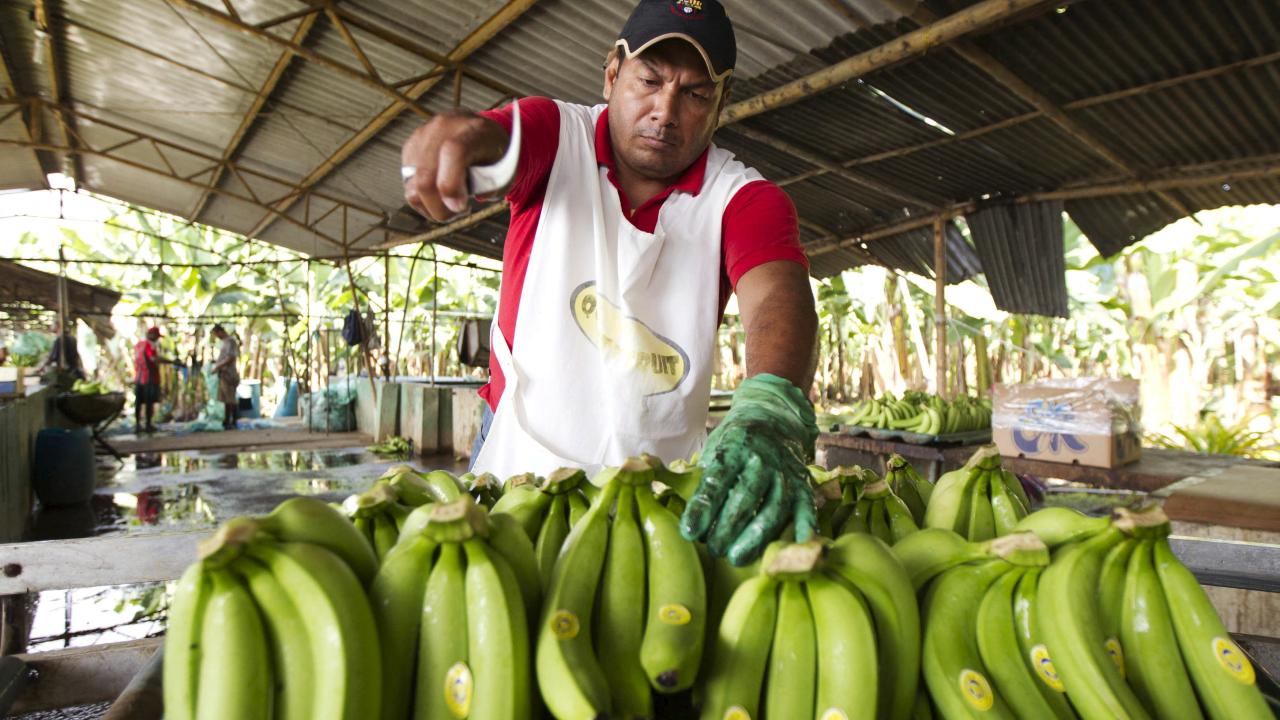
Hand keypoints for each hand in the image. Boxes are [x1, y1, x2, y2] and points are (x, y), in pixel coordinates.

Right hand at [401, 110, 507, 220]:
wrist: (482, 131)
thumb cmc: (496, 156)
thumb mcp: (504, 170)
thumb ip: (487, 187)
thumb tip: (454, 202)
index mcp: (474, 130)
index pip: (453, 152)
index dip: (452, 186)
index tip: (462, 207)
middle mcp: (444, 127)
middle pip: (426, 177)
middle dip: (440, 207)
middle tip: (457, 210)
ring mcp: (423, 136)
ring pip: (413, 186)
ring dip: (430, 205)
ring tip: (449, 204)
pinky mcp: (410, 147)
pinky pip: (408, 184)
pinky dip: (423, 197)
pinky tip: (440, 194)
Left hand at [680, 374, 819, 565]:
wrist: (775, 419)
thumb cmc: (735, 443)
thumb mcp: (712, 448)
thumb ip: (691, 473)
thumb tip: (655, 483)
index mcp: (735, 447)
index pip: (716, 481)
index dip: (702, 509)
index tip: (689, 532)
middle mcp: (763, 458)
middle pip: (745, 497)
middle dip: (727, 527)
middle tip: (712, 550)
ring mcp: (786, 472)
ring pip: (774, 508)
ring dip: (755, 537)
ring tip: (736, 558)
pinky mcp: (804, 485)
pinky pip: (807, 509)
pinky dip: (803, 530)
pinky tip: (790, 550)